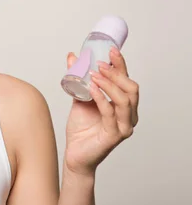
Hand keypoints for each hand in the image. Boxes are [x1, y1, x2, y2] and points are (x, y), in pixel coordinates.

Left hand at [63, 47, 139, 177]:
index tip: (111, 50)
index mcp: (123, 105)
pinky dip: (101, 98)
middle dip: (116, 73)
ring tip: (94, 74)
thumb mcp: (79, 98)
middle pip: (131, 89)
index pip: (127, 80)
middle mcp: (129, 115)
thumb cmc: (81, 128)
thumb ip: (79, 79)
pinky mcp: (114, 136)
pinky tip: (91, 89)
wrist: (74, 154)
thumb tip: (73, 56)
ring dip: (109, 84)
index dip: (121, 64)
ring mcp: (124, 126)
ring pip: (125, 100)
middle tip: (100, 63)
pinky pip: (110, 114)